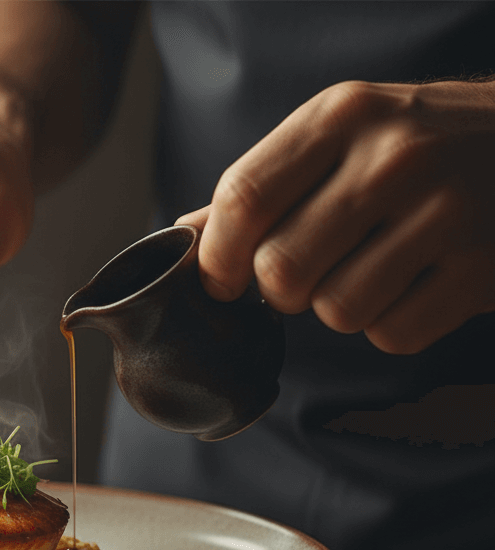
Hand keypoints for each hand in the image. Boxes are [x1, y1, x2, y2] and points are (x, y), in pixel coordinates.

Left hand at [182, 79, 494, 353]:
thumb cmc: (415, 146)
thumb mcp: (338, 136)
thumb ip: (263, 186)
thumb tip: (184, 238)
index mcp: (340, 116)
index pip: (245, 198)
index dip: (216, 257)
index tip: (220, 280)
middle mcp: (393, 157)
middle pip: (282, 267)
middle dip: (278, 291)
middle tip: (302, 276)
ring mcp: (444, 212)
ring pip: (335, 309)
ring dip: (336, 309)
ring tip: (364, 274)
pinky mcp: (480, 268)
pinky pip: (392, 333)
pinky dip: (389, 327)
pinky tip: (409, 288)